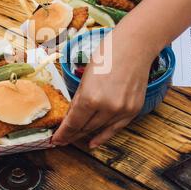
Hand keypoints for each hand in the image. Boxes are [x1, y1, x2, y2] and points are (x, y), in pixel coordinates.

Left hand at [52, 30, 151, 148]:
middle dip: (72, 134)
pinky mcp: (133, 110)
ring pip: (99, 129)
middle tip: (62, 140)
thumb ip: (78, 99)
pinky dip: (104, 136)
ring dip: (86, 134)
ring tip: (74, 139)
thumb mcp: (85, 77)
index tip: (55, 140)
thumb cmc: (107, 55)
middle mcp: (107, 108)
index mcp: (91, 97)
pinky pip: (116, 128)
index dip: (63, 133)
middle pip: (85, 128)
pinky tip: (93, 142)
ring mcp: (122, 110)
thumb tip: (71, 117)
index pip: (73, 123)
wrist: (135, 47)